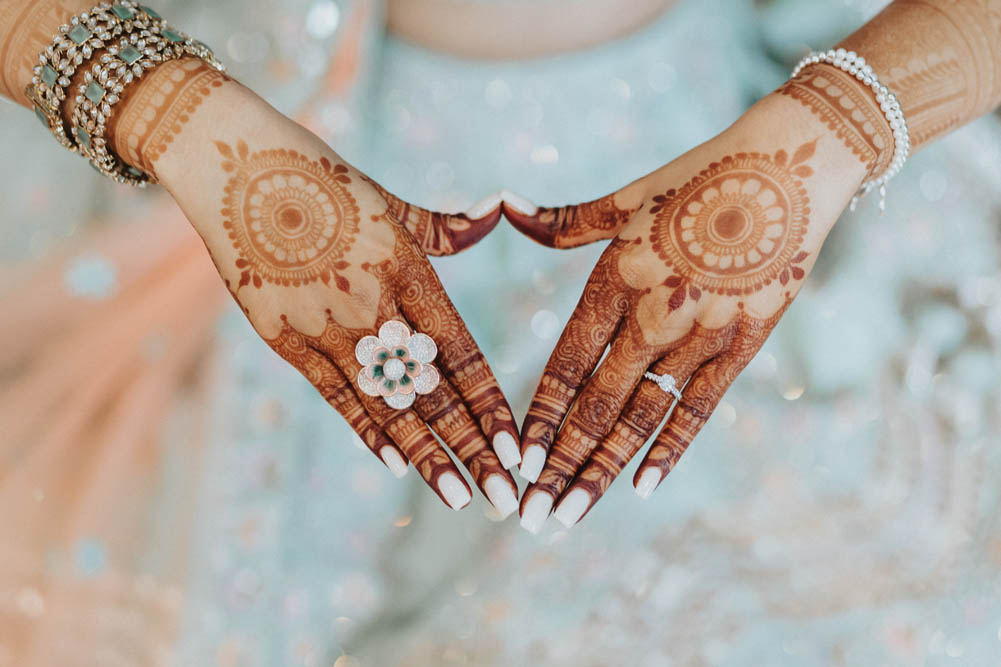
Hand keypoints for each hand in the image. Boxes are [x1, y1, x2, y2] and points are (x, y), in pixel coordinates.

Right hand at [146, 63, 521, 515]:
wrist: (231, 165)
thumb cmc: (322, 177)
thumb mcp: (392, 200)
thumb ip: (449, 225)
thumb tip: (498, 212)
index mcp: (407, 269)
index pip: (462, 355)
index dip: (491, 407)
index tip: (519, 450)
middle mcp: (372, 306)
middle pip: (432, 394)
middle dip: (473, 450)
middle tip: (505, 498)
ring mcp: (325, 327)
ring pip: (387, 407)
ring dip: (427, 457)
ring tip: (460, 497)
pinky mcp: (283, 338)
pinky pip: (335, 396)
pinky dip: (367, 431)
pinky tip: (396, 466)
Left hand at [503, 71, 884, 530]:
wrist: (793, 161)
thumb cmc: (699, 174)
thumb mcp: (626, 196)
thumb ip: (562, 222)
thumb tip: (503, 209)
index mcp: (616, 276)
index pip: (566, 362)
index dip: (540, 416)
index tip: (516, 459)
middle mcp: (653, 313)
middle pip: (596, 404)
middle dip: (559, 464)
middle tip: (530, 516)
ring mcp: (702, 332)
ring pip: (641, 416)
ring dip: (602, 469)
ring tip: (569, 514)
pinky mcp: (746, 342)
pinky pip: (700, 407)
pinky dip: (670, 448)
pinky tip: (643, 486)